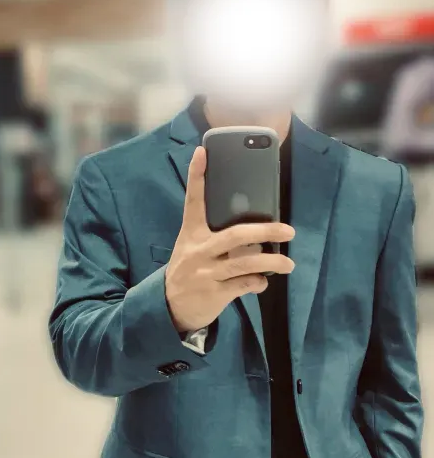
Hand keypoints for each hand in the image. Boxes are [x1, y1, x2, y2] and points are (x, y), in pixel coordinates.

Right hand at [165, 146, 295, 332]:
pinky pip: (244, 284)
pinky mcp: (214, 293)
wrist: (169, 305)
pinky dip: (258, 282)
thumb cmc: (189, 268)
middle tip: (288, 230)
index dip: (197, 176)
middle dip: (265, 232)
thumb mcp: (192, 247)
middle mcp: (198, 250)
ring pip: (245, 263)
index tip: (202, 152)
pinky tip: (263, 281)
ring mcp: (206, 273)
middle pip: (236, 235)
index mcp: (191, 233)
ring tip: (288, 263)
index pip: (193, 200)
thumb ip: (215, 234)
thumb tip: (254, 231)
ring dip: (271, 262)